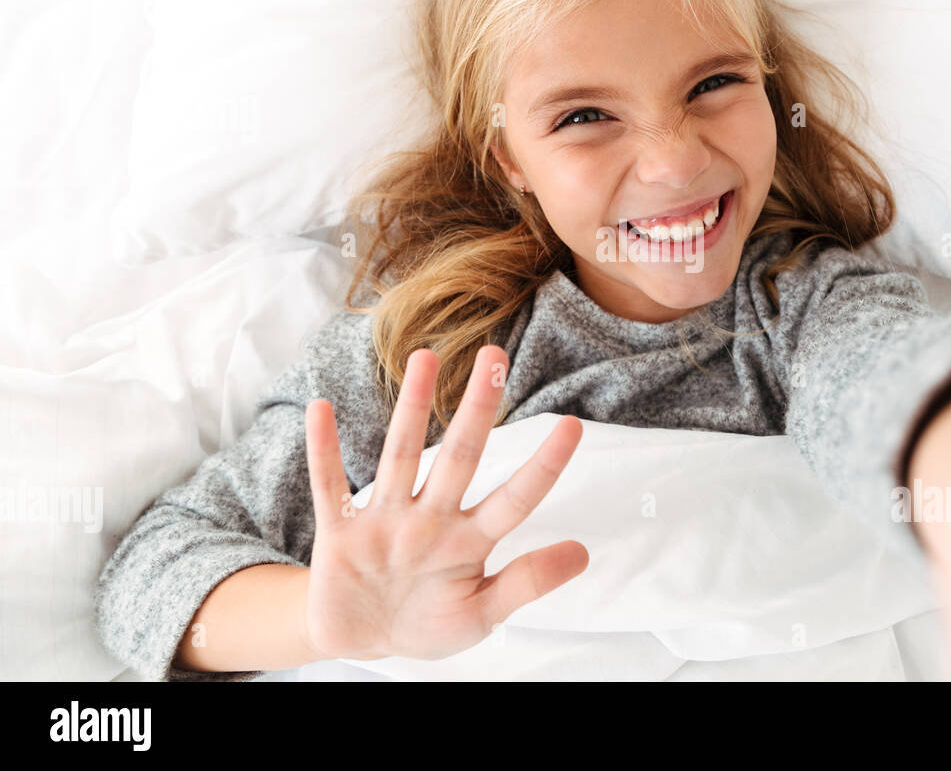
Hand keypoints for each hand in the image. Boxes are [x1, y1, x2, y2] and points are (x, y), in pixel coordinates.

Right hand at [300, 344, 588, 662]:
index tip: (573, 426)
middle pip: (460, 456)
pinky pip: (330, 488)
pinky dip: (324, 452)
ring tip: (423, 359)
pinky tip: (321, 409)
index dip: (543, 466)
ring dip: (411, 409)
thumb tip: (584, 553)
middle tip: (495, 354)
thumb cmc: (428, 622)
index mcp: (469, 540)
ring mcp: (385, 522)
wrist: (362, 641)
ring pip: (400, 457)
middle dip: (478, 408)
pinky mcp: (340, 534)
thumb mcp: (482, 614)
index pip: (514, 498)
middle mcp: (430, 519)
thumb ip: (527, 583)